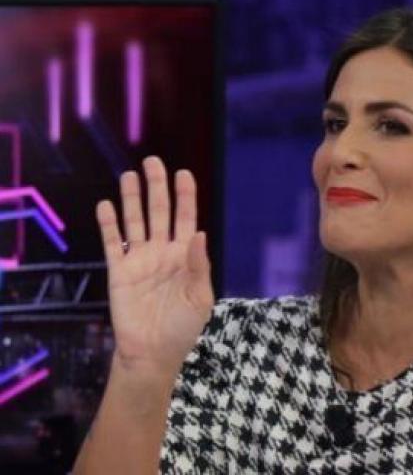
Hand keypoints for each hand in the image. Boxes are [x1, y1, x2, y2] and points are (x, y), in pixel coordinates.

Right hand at [96, 156, 213, 376]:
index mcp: (186, 257)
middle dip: (157, 188)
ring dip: (132, 199)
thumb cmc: (184, 328)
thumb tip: (200, 233)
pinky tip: (107, 205)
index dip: (185, 197)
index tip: (184, 174)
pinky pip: (113, 243)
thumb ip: (200, 266)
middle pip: (159, 213)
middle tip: (153, 162)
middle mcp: (162, 253)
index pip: (186, 219)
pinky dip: (109, 225)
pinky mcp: (119, 272)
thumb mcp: (200, 298)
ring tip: (130, 175)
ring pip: (135, 222)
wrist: (154, 354)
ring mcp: (139, 260)